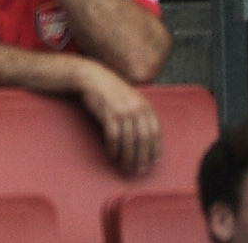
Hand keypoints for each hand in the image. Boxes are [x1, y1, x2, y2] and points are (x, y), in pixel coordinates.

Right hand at [75, 61, 164, 176]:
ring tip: (125, 167)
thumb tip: (147, 137)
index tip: (152, 162)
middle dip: (141, 158)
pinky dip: (114, 148)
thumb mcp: (132, 98)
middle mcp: (137, 109)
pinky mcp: (108, 114)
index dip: (155, 149)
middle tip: (139, 170)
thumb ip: (141, 113)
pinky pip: (114, 136)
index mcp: (145, 106)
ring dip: (127, 157)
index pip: (155, 133)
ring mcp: (122, 111)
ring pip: (129, 141)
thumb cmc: (111, 90)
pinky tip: (112, 154)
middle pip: (143, 140)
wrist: (91, 76)